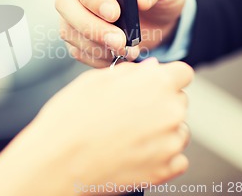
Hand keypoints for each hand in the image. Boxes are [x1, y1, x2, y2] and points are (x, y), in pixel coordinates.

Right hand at [0, 59, 192, 195]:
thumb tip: (148, 70)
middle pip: (179, 101)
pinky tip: (136, 151)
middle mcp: (169, 112)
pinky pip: (176, 159)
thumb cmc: (71, 118)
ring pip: (179, 130)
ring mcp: (169, 144)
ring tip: (129, 133)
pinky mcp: (164, 170)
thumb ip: (130, 72)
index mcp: (156, 84)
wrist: (59, 161)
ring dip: (162, 129)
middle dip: (160, 102)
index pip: (182, 73)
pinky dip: (161, 155)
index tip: (155, 84)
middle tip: (130, 111)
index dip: (167, 76)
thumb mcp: (95, 80)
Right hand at [55, 0, 185, 66]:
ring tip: (126, 50)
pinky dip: (97, 57)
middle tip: (119, 41)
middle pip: (64, 5)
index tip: (114, 13)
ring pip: (68, 30)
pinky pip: (77, 49)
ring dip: (96, 45)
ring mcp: (74, 13)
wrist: (159, 14)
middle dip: (91, 26)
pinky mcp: (77, 35)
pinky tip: (118, 56)